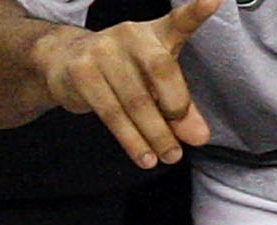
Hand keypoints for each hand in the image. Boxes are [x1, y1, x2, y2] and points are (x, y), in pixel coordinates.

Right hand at [32, 0, 218, 169]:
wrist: (64, 61)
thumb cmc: (119, 71)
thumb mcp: (153, 82)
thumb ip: (179, 107)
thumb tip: (198, 137)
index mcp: (154, 33)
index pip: (179, 22)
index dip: (195, 12)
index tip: (213, 1)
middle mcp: (131, 35)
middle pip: (160, 71)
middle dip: (177, 109)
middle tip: (188, 142)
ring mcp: (104, 51)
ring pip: (136, 101)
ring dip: (155, 135)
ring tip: (168, 157)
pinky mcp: (83, 74)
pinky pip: (112, 114)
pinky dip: (131, 140)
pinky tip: (144, 157)